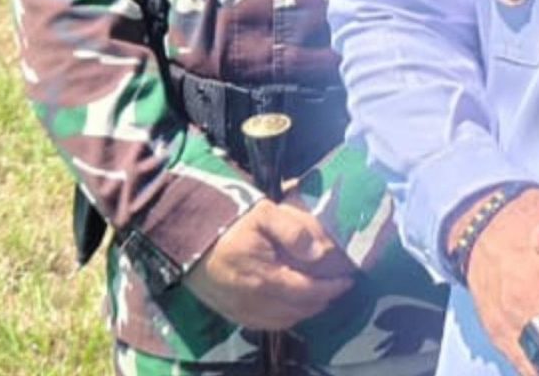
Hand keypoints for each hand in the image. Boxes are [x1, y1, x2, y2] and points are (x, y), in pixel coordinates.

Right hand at [183, 199, 356, 330]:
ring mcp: (242, 311)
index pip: (306, 291)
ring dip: (306, 311)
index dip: (330, 289)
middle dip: (322, 300)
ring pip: (283, 321)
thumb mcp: (264, 213)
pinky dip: (286, 318)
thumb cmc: (230, 223)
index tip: (349, 280)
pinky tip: (294, 306)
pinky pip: (266, 325)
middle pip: (297, 310)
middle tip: (339, 287)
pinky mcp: (233, 315)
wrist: (189, 240)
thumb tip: (318, 252)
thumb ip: (293, 230)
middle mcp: (254, 302)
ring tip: (322, 296)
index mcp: (264, 278)